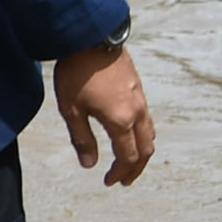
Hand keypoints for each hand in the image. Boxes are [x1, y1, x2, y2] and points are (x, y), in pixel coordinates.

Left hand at [54, 41, 153, 184]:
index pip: (128, 157)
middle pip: (146, 149)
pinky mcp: (139, 90)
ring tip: (129, 163)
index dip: (120, 173)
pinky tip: (130, 137)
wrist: (92, 39)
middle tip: (123, 181)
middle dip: (136, 168)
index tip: (108, 182)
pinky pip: (148, 120)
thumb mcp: (71, 110)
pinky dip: (143, 136)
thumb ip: (82, 139)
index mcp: (121, 120)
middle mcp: (137, 112)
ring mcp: (141, 100)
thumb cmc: (76, 74)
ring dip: (142, 152)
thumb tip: (89, 164)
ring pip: (150, 134)